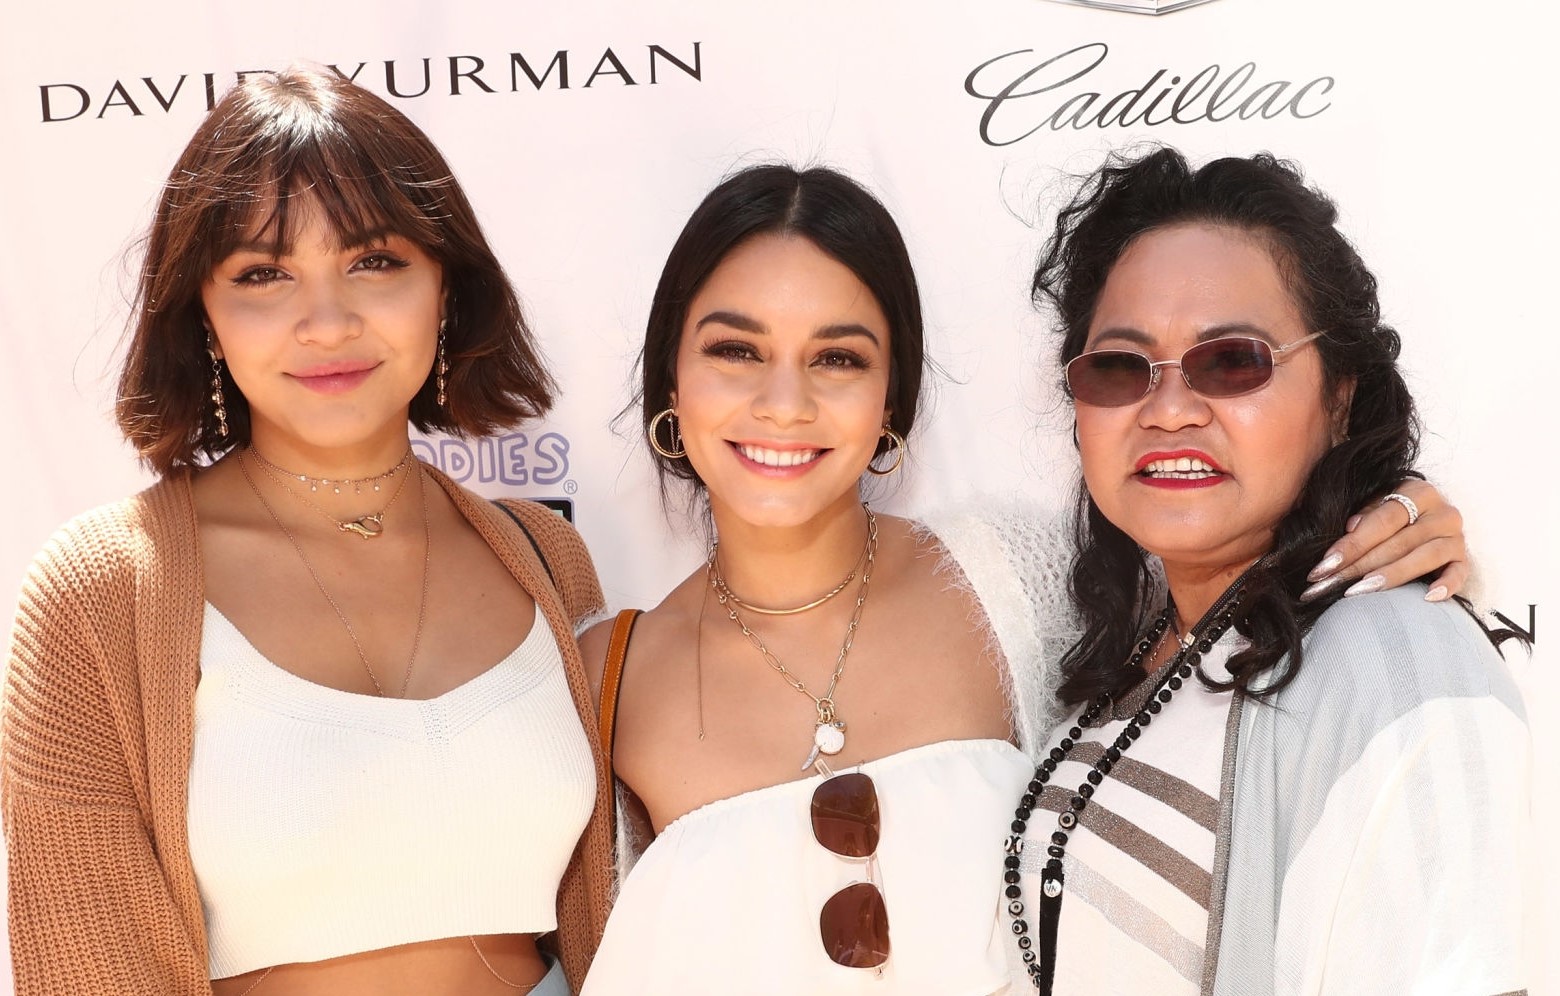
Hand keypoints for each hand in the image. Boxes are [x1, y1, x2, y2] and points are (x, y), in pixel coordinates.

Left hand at [1301, 479, 1467, 602]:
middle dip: (1359, 565)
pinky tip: (1428, 597)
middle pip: (1399, 541)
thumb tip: (1351, 526)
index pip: (1382, 520)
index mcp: (1418, 492)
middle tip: (1331, 585)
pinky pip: (1459, 574)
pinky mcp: (1464, 559)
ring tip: (1361, 590)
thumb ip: (1365, 514)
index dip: (1352, 543)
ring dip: (1391, 576)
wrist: (1429, 520)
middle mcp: (1443, 512)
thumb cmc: (1393, 516)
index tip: (1325, 565)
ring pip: (1425, 557)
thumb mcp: (1377, 505)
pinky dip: (1447, 585)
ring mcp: (1457, 537)